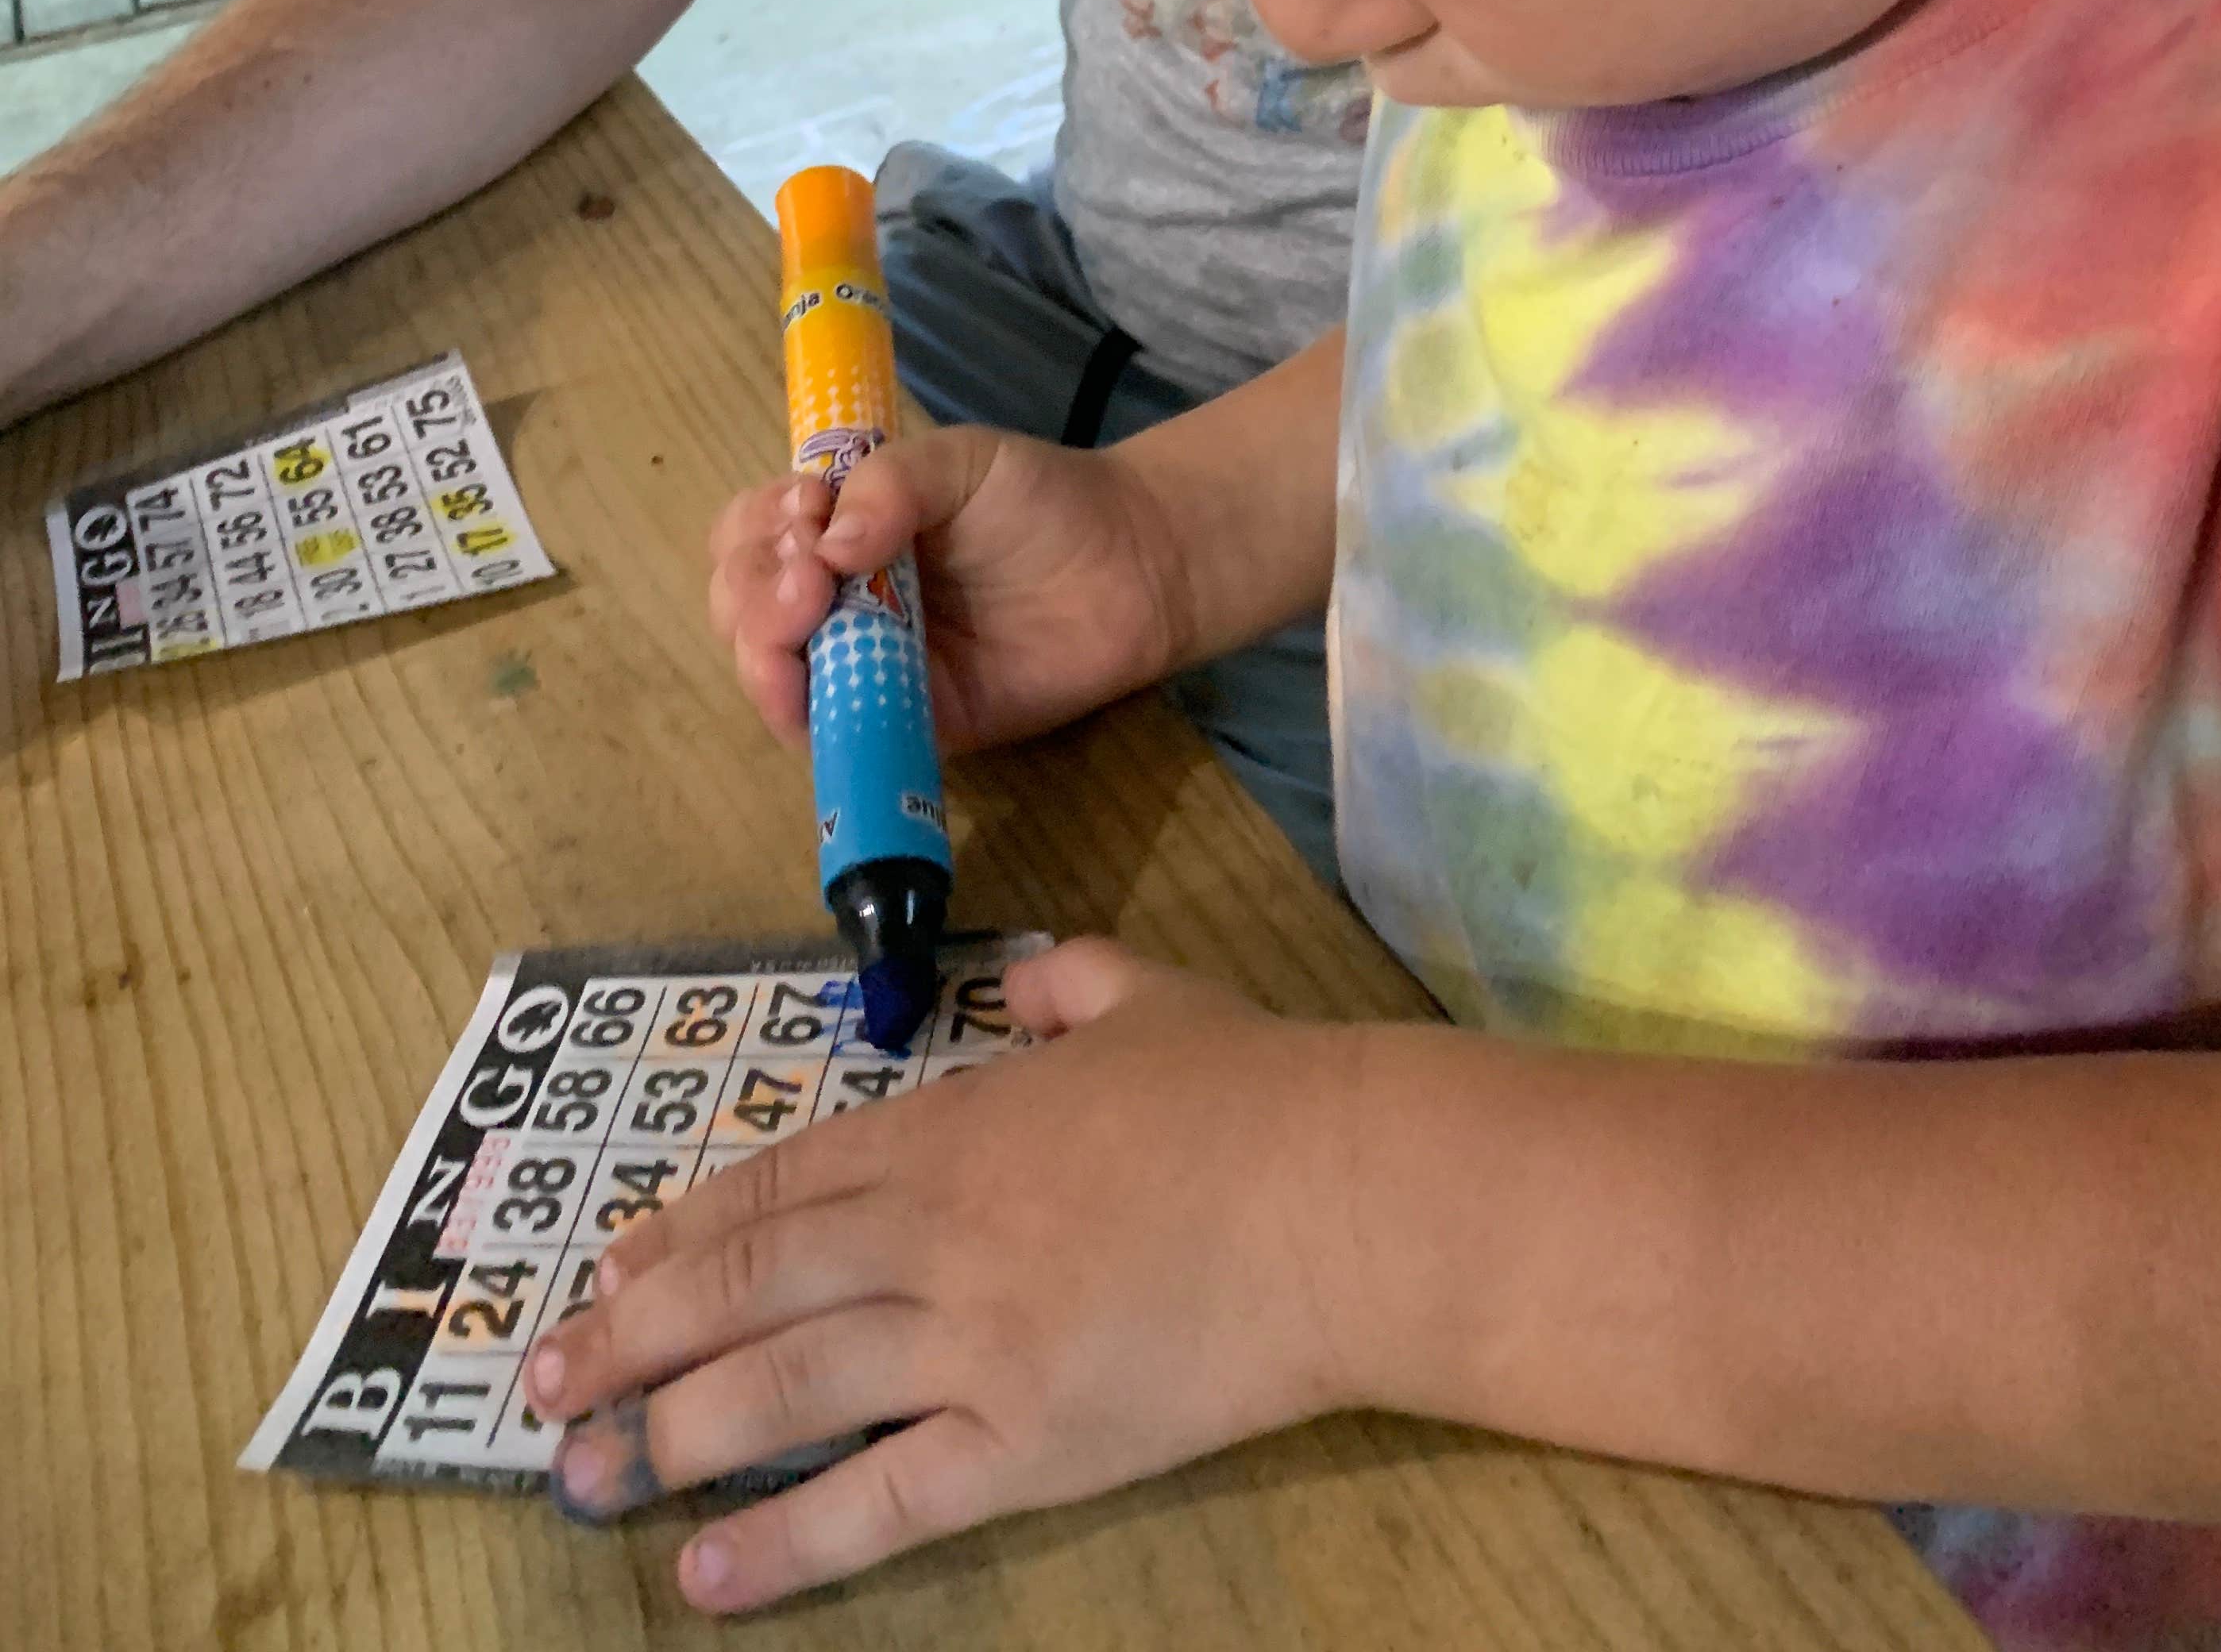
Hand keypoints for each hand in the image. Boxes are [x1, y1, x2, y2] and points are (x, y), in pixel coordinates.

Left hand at [527, 941, 1368, 1609]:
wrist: (1344, 1194)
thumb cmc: (1254, 1090)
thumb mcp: (1149, 995)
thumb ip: (1072, 985)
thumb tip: (1030, 981)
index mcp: (956, 1125)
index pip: (783, 1182)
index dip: (686, 1229)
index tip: (609, 1269)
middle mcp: (934, 1231)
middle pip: (750, 1284)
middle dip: (633, 1333)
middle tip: (542, 1381)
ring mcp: (971, 1339)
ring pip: (782, 1389)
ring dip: (667, 1434)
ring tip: (581, 1474)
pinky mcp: (1025, 1441)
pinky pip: (881, 1500)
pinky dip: (783, 1541)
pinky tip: (704, 1574)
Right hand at [708, 427, 1186, 751]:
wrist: (1134, 567)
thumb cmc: (1043, 500)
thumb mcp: (959, 460)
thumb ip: (890, 484)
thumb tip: (825, 547)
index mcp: (839, 527)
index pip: (751, 533)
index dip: (757, 528)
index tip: (806, 510)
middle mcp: (838, 597)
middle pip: (741, 603)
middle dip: (751, 587)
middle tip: (808, 571)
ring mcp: (866, 662)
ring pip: (769, 672)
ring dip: (762, 648)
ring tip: (808, 615)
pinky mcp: (904, 722)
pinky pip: (831, 734)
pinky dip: (803, 717)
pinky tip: (809, 688)